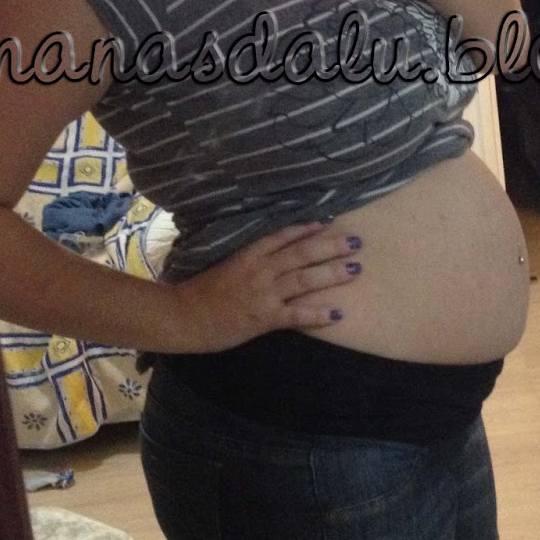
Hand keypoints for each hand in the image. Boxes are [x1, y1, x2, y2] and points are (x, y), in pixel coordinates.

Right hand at [163, 220, 362, 351]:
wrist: (183, 317)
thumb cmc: (200, 291)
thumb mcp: (224, 264)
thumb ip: (248, 257)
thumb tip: (270, 251)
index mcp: (248, 254)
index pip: (283, 235)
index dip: (307, 227)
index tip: (329, 220)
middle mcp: (260, 270)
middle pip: (302, 254)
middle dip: (331, 246)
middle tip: (356, 241)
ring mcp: (263, 293)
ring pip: (305, 279)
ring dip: (332, 273)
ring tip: (355, 268)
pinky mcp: (264, 318)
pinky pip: (297, 314)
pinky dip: (318, 314)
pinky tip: (338, 313)